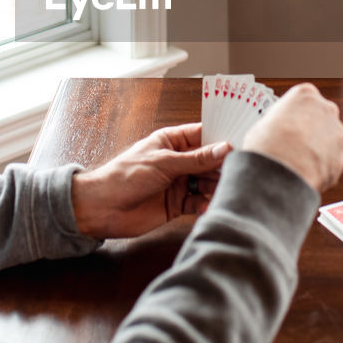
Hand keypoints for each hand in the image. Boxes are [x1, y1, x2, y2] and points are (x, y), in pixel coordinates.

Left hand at [71, 123, 230, 239]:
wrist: (102, 208)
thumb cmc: (124, 176)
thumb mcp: (163, 163)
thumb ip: (195, 159)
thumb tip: (224, 148)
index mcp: (172, 141)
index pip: (203, 135)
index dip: (221, 138)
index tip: (240, 141)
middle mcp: (178, 161)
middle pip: (209, 160)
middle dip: (222, 166)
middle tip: (237, 171)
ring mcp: (179, 183)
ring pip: (207, 182)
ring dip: (216, 187)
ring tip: (225, 190)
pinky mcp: (177, 204)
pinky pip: (198, 203)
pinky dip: (204, 205)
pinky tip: (206, 206)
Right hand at [242, 83, 342, 192]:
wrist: (280, 173)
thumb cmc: (269, 145)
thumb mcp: (263, 122)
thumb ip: (278, 121)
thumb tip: (276, 130)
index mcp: (306, 94)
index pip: (303, 100)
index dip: (293, 115)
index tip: (286, 124)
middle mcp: (326, 109)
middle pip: (319, 117)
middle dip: (309, 130)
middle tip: (292, 143)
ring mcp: (337, 132)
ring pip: (328, 140)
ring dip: (316, 148)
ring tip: (296, 160)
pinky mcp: (342, 156)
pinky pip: (330, 160)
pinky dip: (320, 166)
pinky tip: (304, 171)